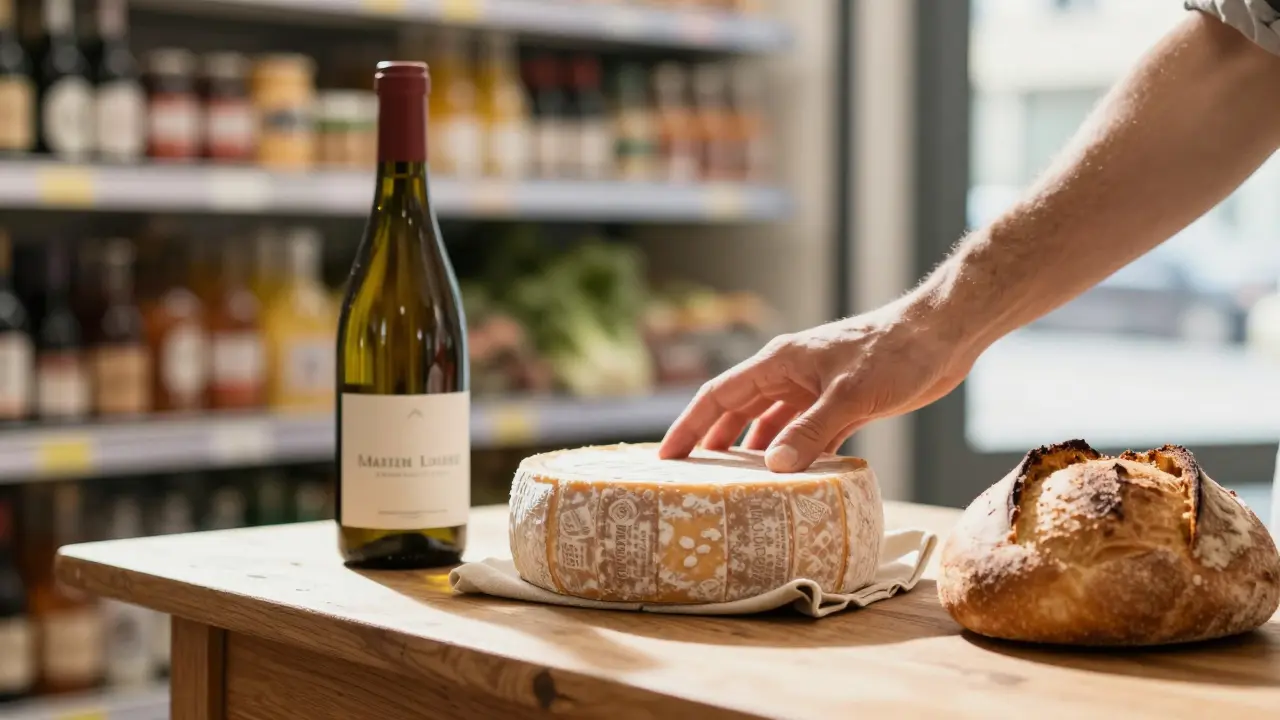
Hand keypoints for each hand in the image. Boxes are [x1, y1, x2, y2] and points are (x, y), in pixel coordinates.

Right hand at [657, 304, 976, 472]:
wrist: (942, 336)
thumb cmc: (895, 353)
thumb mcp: (849, 395)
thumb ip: (810, 432)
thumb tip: (775, 467)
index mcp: (780, 363)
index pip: (720, 395)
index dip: (690, 425)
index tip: (668, 456)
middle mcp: (791, 375)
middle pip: (739, 411)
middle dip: (714, 442)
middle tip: (693, 478)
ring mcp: (816, 390)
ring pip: (772, 425)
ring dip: (755, 453)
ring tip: (736, 486)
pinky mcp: (843, 404)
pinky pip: (807, 435)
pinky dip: (796, 457)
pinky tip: (791, 482)